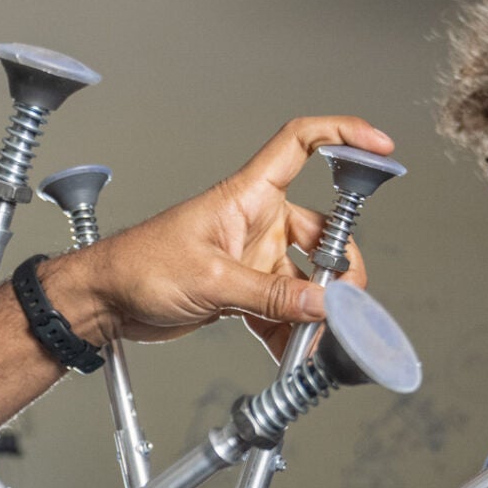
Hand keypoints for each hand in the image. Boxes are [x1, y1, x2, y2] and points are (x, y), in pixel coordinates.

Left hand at [43, 116, 392, 359]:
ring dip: (315, 308)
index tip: (381, 148)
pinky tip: (295, 353)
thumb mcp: (211, 280)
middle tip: (345, 303)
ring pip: (304, 277)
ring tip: (319, 338)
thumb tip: (324, 304)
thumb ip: (270, 294)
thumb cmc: (139, 266)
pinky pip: (280, 307)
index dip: (344, 134)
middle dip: (340, 268)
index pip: (302, 144)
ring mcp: (251, 255)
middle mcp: (256, 220)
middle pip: (321, 232)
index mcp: (247, 196)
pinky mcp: (241, 288)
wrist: (105, 301)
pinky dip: (290, 330)